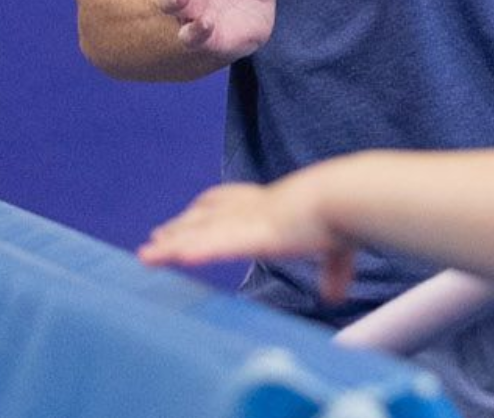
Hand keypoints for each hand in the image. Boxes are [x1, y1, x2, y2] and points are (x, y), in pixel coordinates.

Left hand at [140, 174, 356, 302]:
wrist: (347, 197)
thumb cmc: (345, 214)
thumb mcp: (338, 247)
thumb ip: (333, 270)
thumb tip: (335, 296)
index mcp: (273, 204)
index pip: (229, 204)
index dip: (204, 211)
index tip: (184, 219)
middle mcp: (253, 208)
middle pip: (206, 215)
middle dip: (180, 226)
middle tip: (155, 237)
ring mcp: (250, 221)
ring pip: (200, 232)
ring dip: (171, 244)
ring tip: (146, 256)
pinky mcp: (252, 235)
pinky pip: (213, 246)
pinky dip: (192, 251)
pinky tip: (171, 259)